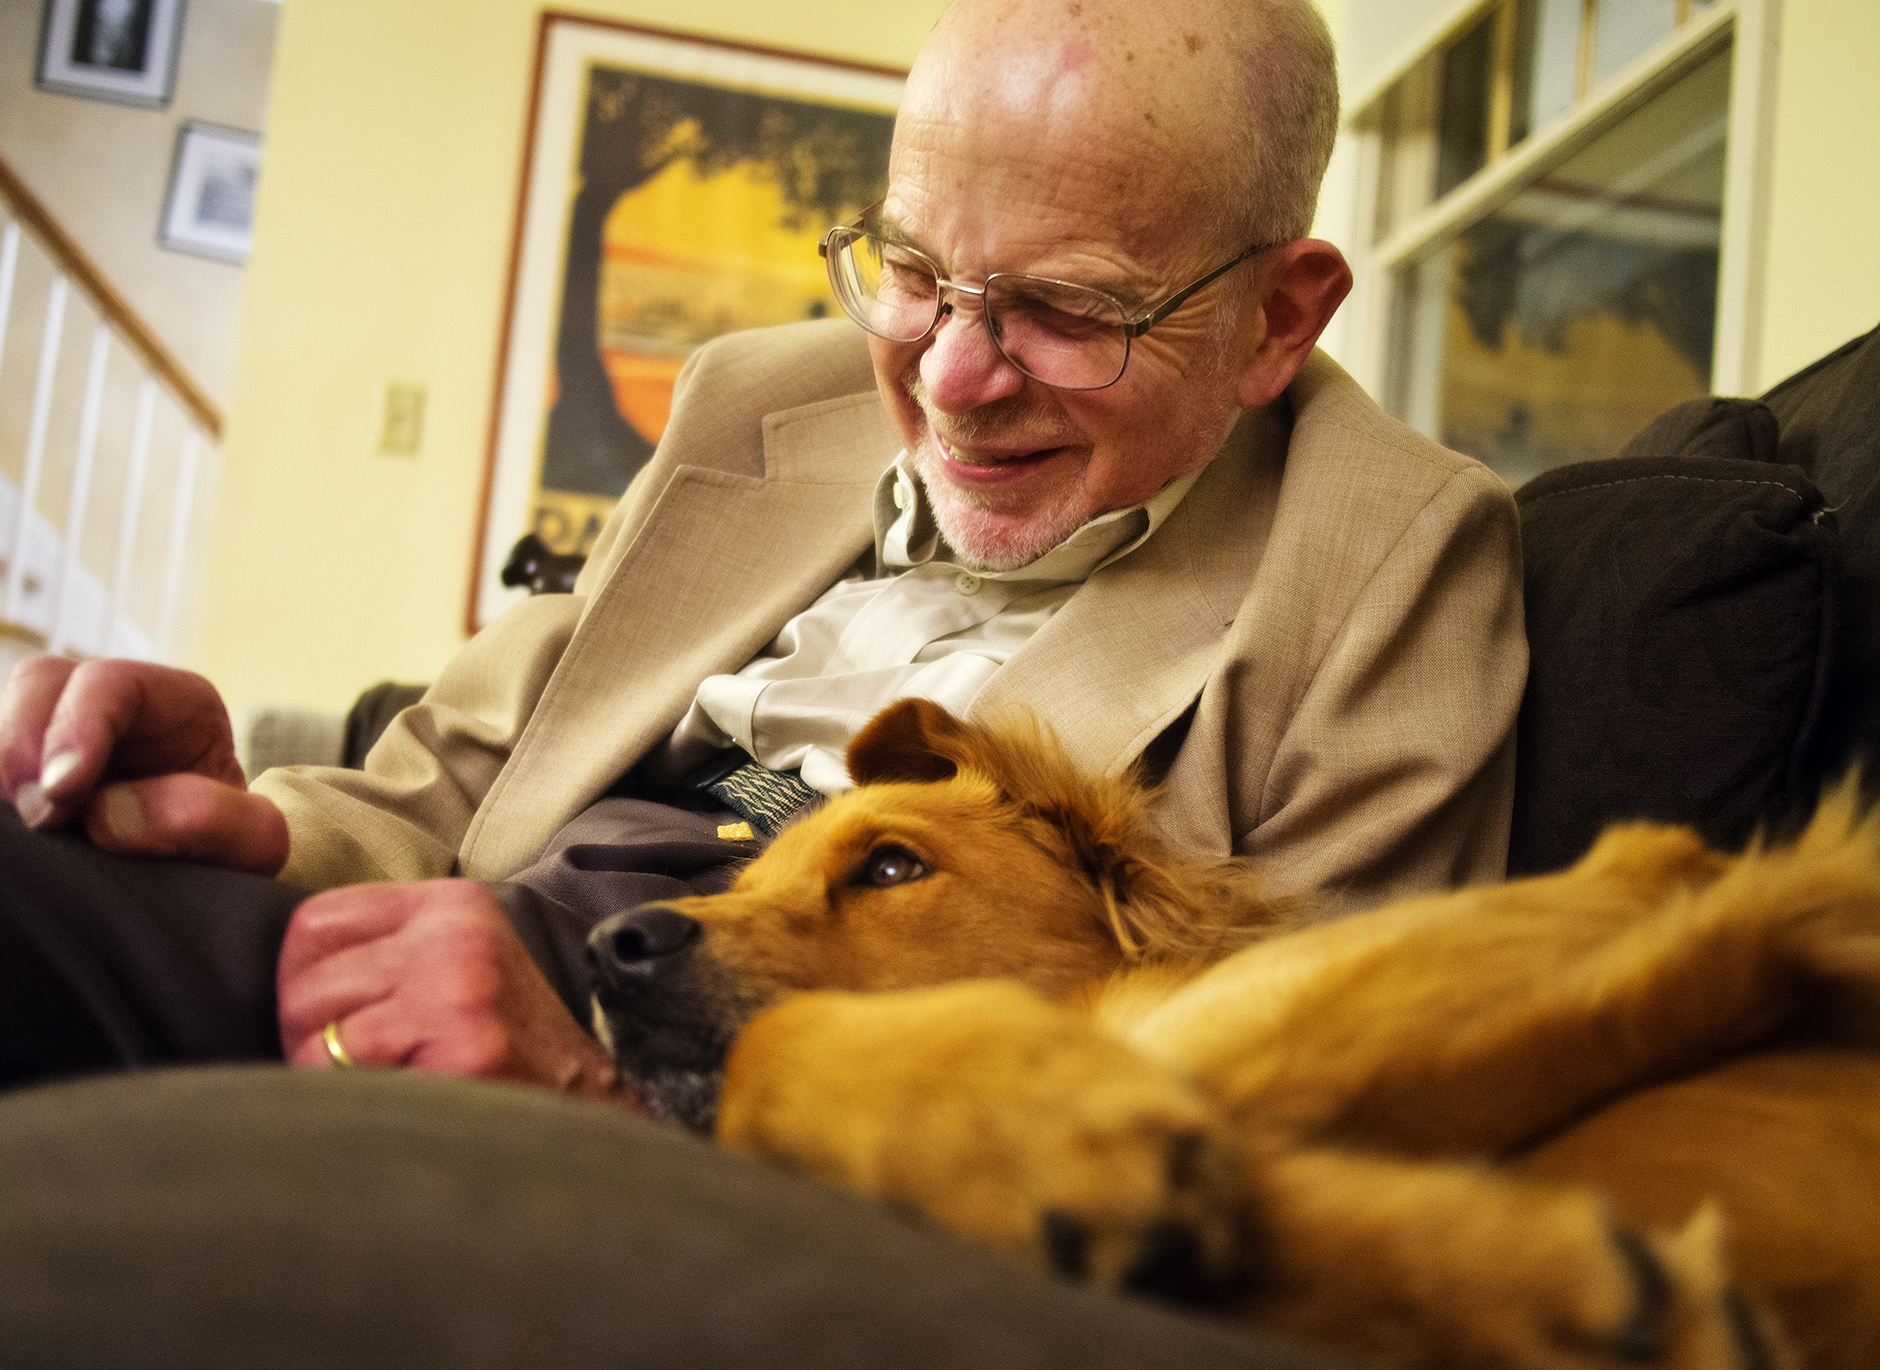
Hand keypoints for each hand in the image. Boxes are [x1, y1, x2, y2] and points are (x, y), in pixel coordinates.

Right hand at [0, 656, 286, 872]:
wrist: (216, 887)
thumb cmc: (236, 856)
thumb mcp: (255, 841)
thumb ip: (208, 818)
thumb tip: (111, 814)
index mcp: (178, 703)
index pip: (112, 682)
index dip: (76, 725)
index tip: (62, 791)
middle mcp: (114, 709)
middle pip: (41, 683)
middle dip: (23, 743)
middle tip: (39, 815)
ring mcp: (65, 739)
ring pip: (8, 720)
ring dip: (6, 769)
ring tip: (30, 826)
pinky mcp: (37, 777)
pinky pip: (4, 768)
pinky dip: (3, 797)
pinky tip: (19, 832)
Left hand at [278, 879, 642, 1107]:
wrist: (590, 1110)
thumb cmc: (504, 1046)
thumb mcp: (456, 967)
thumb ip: (383, 952)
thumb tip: (277, 977)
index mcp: (451, 905)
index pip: (313, 925)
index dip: (304, 982)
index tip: (340, 1019)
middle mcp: (457, 937)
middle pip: (302, 987)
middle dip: (312, 1040)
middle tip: (366, 1068)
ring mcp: (461, 991)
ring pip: (315, 1039)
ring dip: (330, 1082)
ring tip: (388, 1087)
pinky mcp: (463, 1051)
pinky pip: (347, 1084)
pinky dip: (358, 1109)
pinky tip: (407, 1107)